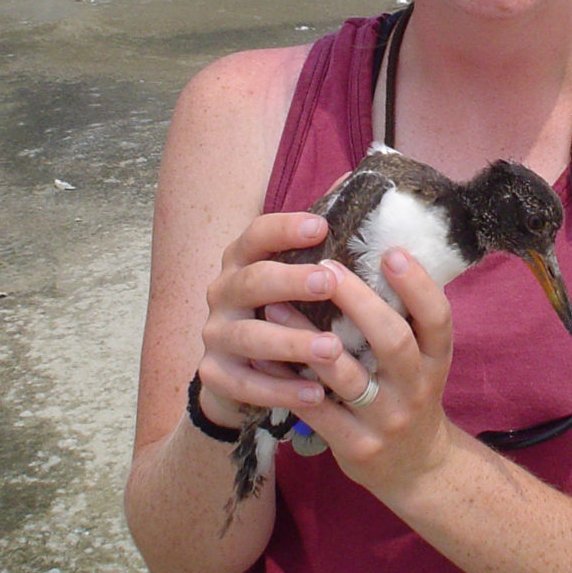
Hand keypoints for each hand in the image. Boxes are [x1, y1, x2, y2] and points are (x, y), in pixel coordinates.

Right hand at [195, 212, 368, 426]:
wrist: (239, 374)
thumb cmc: (282, 311)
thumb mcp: (296, 274)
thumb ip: (319, 234)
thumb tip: (356, 179)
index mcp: (243, 260)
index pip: (257, 235)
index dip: (285, 228)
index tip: (321, 225)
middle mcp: (223, 292)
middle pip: (252, 281)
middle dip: (290, 281)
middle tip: (329, 282)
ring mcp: (216, 334)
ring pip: (249, 336)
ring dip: (292, 341)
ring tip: (332, 348)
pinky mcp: (215, 375)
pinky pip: (245, 384)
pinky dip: (280, 390)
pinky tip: (315, 393)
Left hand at [271, 247, 458, 499]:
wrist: (414, 468)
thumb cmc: (407, 393)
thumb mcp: (422, 358)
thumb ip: (402, 315)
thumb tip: (368, 250)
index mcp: (435, 359)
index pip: (438, 318)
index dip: (418, 285)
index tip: (391, 251)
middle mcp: (416, 387)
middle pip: (393, 340)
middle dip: (359, 302)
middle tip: (326, 268)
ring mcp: (386, 419)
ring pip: (347, 376)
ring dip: (308, 338)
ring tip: (276, 306)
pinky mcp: (355, 445)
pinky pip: (315, 410)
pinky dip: (287, 381)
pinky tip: (262, 355)